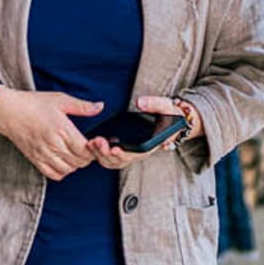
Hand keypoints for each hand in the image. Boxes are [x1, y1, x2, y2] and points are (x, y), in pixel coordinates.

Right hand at [0, 89, 101, 181]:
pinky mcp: (35, 160)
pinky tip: (63, 160)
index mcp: (62, 129)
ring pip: (68, 169)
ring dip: (76, 164)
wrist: (8, 111)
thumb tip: (100, 107)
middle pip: (80, 161)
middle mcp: (54, 145)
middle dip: (87, 156)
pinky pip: (53, 174)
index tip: (95, 142)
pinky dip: (62, 171)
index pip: (86, 150)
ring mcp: (44, 154)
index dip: (95, 149)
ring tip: (75, 153)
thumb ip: (82, 106)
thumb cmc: (34, 103)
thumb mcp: (60, 99)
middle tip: (87, 147)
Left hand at [85, 95, 202, 169]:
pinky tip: (91, 144)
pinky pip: (111, 157)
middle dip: (107, 154)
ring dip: (101, 155)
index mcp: (152, 144)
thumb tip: (140, 103)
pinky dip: (100, 154)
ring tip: (91, 144)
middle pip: (121, 160)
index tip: (114, 148)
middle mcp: (140, 152)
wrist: (172, 121)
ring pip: (114, 161)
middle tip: (96, 143)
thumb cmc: (170, 114)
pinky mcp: (124, 150)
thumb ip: (154, 104)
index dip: (125, 153)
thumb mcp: (166, 107)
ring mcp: (131, 153)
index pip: (137, 153)